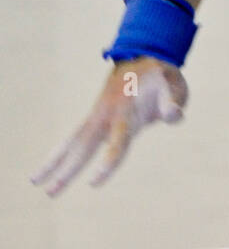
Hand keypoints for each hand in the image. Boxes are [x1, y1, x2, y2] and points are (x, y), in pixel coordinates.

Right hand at [30, 58, 187, 195]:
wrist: (143, 57)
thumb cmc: (161, 76)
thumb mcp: (173, 85)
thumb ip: (172, 102)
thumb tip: (172, 115)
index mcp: (127, 111)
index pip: (117, 142)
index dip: (107, 162)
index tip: (94, 182)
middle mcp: (107, 115)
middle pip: (84, 146)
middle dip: (67, 169)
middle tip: (48, 191)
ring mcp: (99, 116)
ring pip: (73, 141)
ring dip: (55, 161)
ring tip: (35, 182)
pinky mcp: (96, 118)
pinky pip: (76, 137)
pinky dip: (62, 151)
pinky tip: (49, 168)